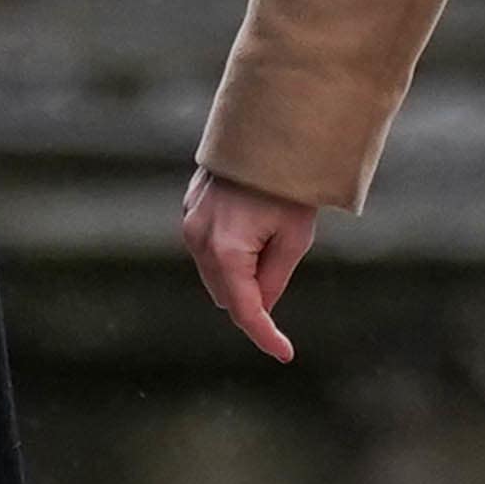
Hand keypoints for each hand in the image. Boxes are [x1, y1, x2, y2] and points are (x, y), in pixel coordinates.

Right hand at [180, 168, 320, 364]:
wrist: (269, 129)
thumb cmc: (289, 184)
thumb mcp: (295, 238)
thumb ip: (274, 280)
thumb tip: (260, 307)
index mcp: (226, 250)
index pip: (244, 309)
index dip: (266, 335)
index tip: (285, 354)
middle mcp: (198, 239)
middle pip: (226, 295)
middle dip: (254, 296)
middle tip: (283, 258)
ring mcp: (189, 222)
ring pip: (216, 273)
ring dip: (241, 272)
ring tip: (269, 230)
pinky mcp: (189, 209)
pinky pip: (208, 247)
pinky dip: (229, 251)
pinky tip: (252, 221)